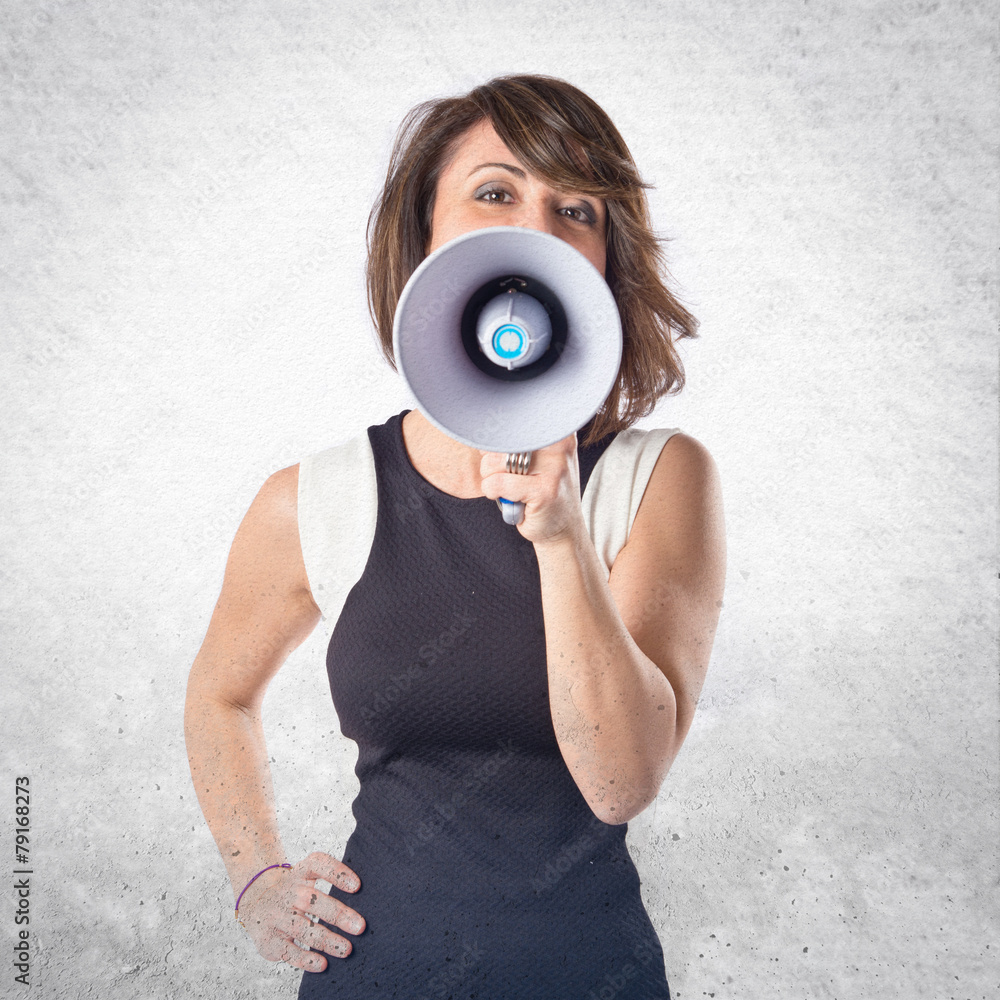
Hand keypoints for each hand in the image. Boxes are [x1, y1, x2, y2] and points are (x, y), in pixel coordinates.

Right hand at [235, 852, 365, 971]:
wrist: (254, 897)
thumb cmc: (294, 887)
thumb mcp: (306, 874)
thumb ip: (332, 879)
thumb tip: (368, 896)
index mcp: (299, 872)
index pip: (317, 864)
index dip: (337, 873)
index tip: (358, 887)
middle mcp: (286, 892)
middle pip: (311, 899)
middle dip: (337, 913)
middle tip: (361, 926)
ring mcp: (276, 916)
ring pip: (301, 928)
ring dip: (326, 940)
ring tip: (347, 949)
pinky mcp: (268, 940)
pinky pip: (288, 951)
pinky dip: (305, 959)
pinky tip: (323, 963)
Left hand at [479, 433, 585, 545]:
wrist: (565, 527)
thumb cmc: (543, 490)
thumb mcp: (537, 458)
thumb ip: (516, 441)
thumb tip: (480, 430)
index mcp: (556, 431)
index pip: (511, 420)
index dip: (495, 436)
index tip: (497, 451)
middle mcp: (559, 445)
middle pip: (497, 440)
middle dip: (491, 462)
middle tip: (507, 476)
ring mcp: (554, 468)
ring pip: (492, 462)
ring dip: (491, 479)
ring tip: (510, 488)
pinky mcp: (543, 491)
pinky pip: (496, 484)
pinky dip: (493, 492)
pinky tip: (509, 499)